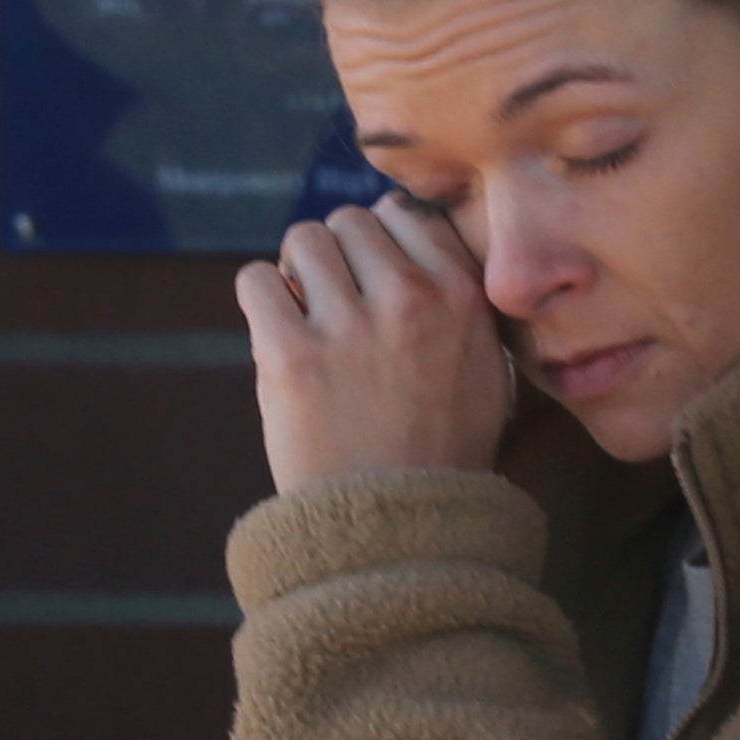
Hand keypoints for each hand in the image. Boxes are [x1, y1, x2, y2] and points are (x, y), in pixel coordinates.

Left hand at [237, 197, 518, 495]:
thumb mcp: (485, 368)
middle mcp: (409, 298)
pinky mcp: (289, 355)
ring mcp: (347, 324)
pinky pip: (254, 280)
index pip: (404, 214)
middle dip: (336, 255)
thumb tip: (412, 245)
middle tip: (332, 301)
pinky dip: (260, 297)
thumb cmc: (441, 450)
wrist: (397, 526)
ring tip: (304, 315)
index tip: (371, 275)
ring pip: (302, 240)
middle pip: (348, 222)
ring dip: (295, 272)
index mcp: (461, 294)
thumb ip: (457, 303)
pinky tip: (276, 330)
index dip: (380, 240)